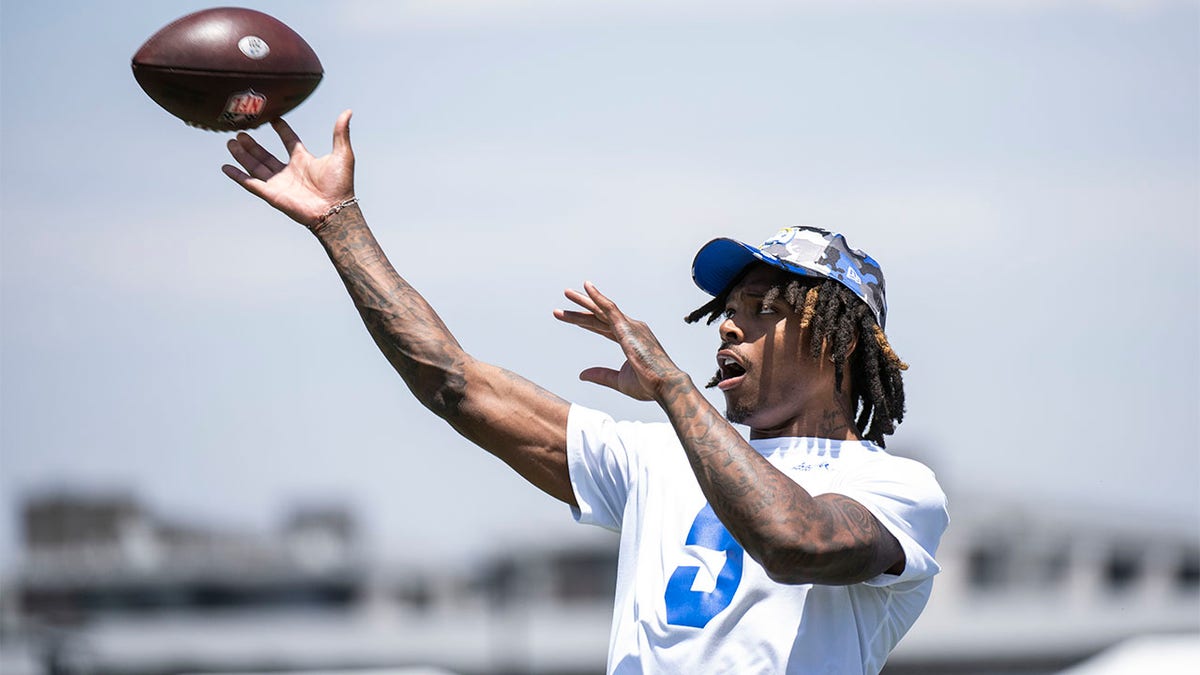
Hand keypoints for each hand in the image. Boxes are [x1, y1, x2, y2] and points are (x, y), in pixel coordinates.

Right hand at [222, 110, 355, 228]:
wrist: (335, 210)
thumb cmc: (341, 185)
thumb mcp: (342, 154)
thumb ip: (340, 132)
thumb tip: (348, 112)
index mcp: (304, 160)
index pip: (289, 141)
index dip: (282, 129)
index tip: (273, 118)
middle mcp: (289, 171)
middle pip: (266, 155)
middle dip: (252, 144)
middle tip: (240, 131)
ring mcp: (279, 183)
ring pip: (255, 166)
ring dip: (242, 154)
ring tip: (230, 142)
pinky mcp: (271, 194)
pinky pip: (250, 183)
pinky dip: (237, 175)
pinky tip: (225, 167)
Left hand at [554, 282, 687, 401]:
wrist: (665, 385)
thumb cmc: (649, 384)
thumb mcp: (619, 380)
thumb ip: (601, 375)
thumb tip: (582, 374)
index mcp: (630, 339)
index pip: (604, 328)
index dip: (587, 323)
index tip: (572, 319)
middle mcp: (631, 328)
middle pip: (600, 316)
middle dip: (581, 309)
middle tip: (566, 299)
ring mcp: (630, 326)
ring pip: (601, 310)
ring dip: (583, 301)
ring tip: (567, 293)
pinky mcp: (628, 327)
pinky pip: (610, 308)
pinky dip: (598, 297)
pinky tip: (586, 288)